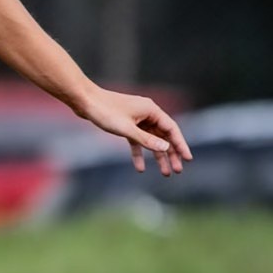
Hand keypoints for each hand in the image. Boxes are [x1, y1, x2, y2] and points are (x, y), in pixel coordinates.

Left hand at [78, 86, 192, 175]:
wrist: (83, 100)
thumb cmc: (104, 111)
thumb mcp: (126, 129)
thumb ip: (146, 140)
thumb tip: (166, 148)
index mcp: (151, 110)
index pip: (172, 129)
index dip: (181, 145)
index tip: (188, 159)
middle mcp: (147, 113)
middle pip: (164, 136)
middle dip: (171, 154)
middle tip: (177, 170)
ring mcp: (136, 118)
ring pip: (151, 139)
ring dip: (157, 156)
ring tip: (164, 172)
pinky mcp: (125, 123)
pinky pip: (136, 140)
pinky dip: (139, 152)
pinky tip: (140, 167)